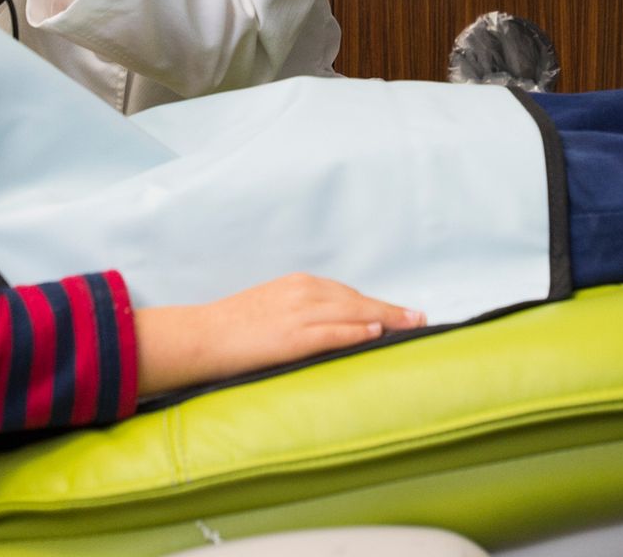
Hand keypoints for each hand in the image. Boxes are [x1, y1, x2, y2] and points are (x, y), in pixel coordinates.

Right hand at [133, 274, 425, 395]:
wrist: (201, 336)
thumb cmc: (234, 327)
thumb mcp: (272, 308)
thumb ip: (301, 313)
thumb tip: (330, 326)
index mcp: (298, 285)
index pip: (347, 294)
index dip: (376, 304)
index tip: (400, 312)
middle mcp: (302, 292)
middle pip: (357, 300)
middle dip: (390, 309)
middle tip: (420, 318)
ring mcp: (297, 313)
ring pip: (352, 312)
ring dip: (385, 318)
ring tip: (412, 326)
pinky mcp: (292, 336)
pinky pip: (332, 331)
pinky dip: (356, 330)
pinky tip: (376, 333)